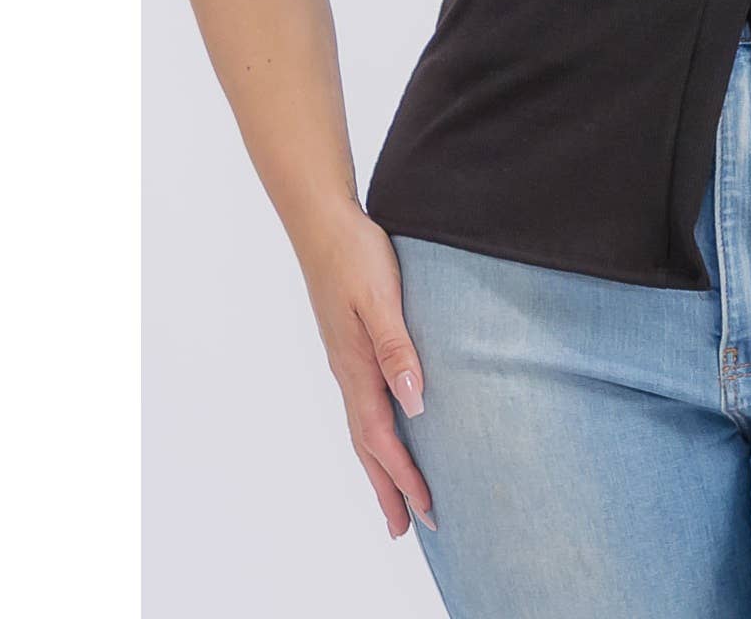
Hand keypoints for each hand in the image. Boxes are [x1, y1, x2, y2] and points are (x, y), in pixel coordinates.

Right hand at [294, 203, 436, 538]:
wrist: (323, 222)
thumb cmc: (355, 254)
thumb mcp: (382, 297)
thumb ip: (397, 348)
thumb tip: (413, 403)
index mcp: (357, 366)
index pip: (383, 436)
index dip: (405, 475)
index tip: (426, 510)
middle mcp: (347, 370)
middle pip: (368, 444)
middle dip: (388, 488)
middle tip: (406, 528)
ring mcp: (345, 359)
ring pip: (363, 426)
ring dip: (379, 465)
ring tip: (395, 496)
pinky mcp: (348, 344)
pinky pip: (362, 404)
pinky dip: (374, 432)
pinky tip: (386, 429)